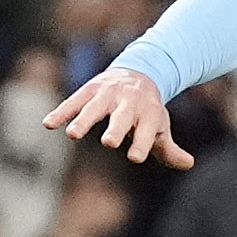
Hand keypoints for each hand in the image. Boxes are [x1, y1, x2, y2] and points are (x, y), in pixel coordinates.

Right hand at [47, 66, 190, 168]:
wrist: (140, 72)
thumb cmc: (149, 110)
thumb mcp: (160, 126)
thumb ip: (170, 149)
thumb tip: (188, 164)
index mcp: (149, 114)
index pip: (147, 130)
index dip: (142, 143)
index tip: (135, 157)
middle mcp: (128, 103)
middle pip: (122, 117)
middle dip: (116, 129)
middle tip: (109, 142)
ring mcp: (108, 95)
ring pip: (95, 107)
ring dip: (84, 120)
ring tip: (72, 135)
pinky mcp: (90, 90)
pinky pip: (74, 101)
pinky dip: (61, 112)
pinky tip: (48, 123)